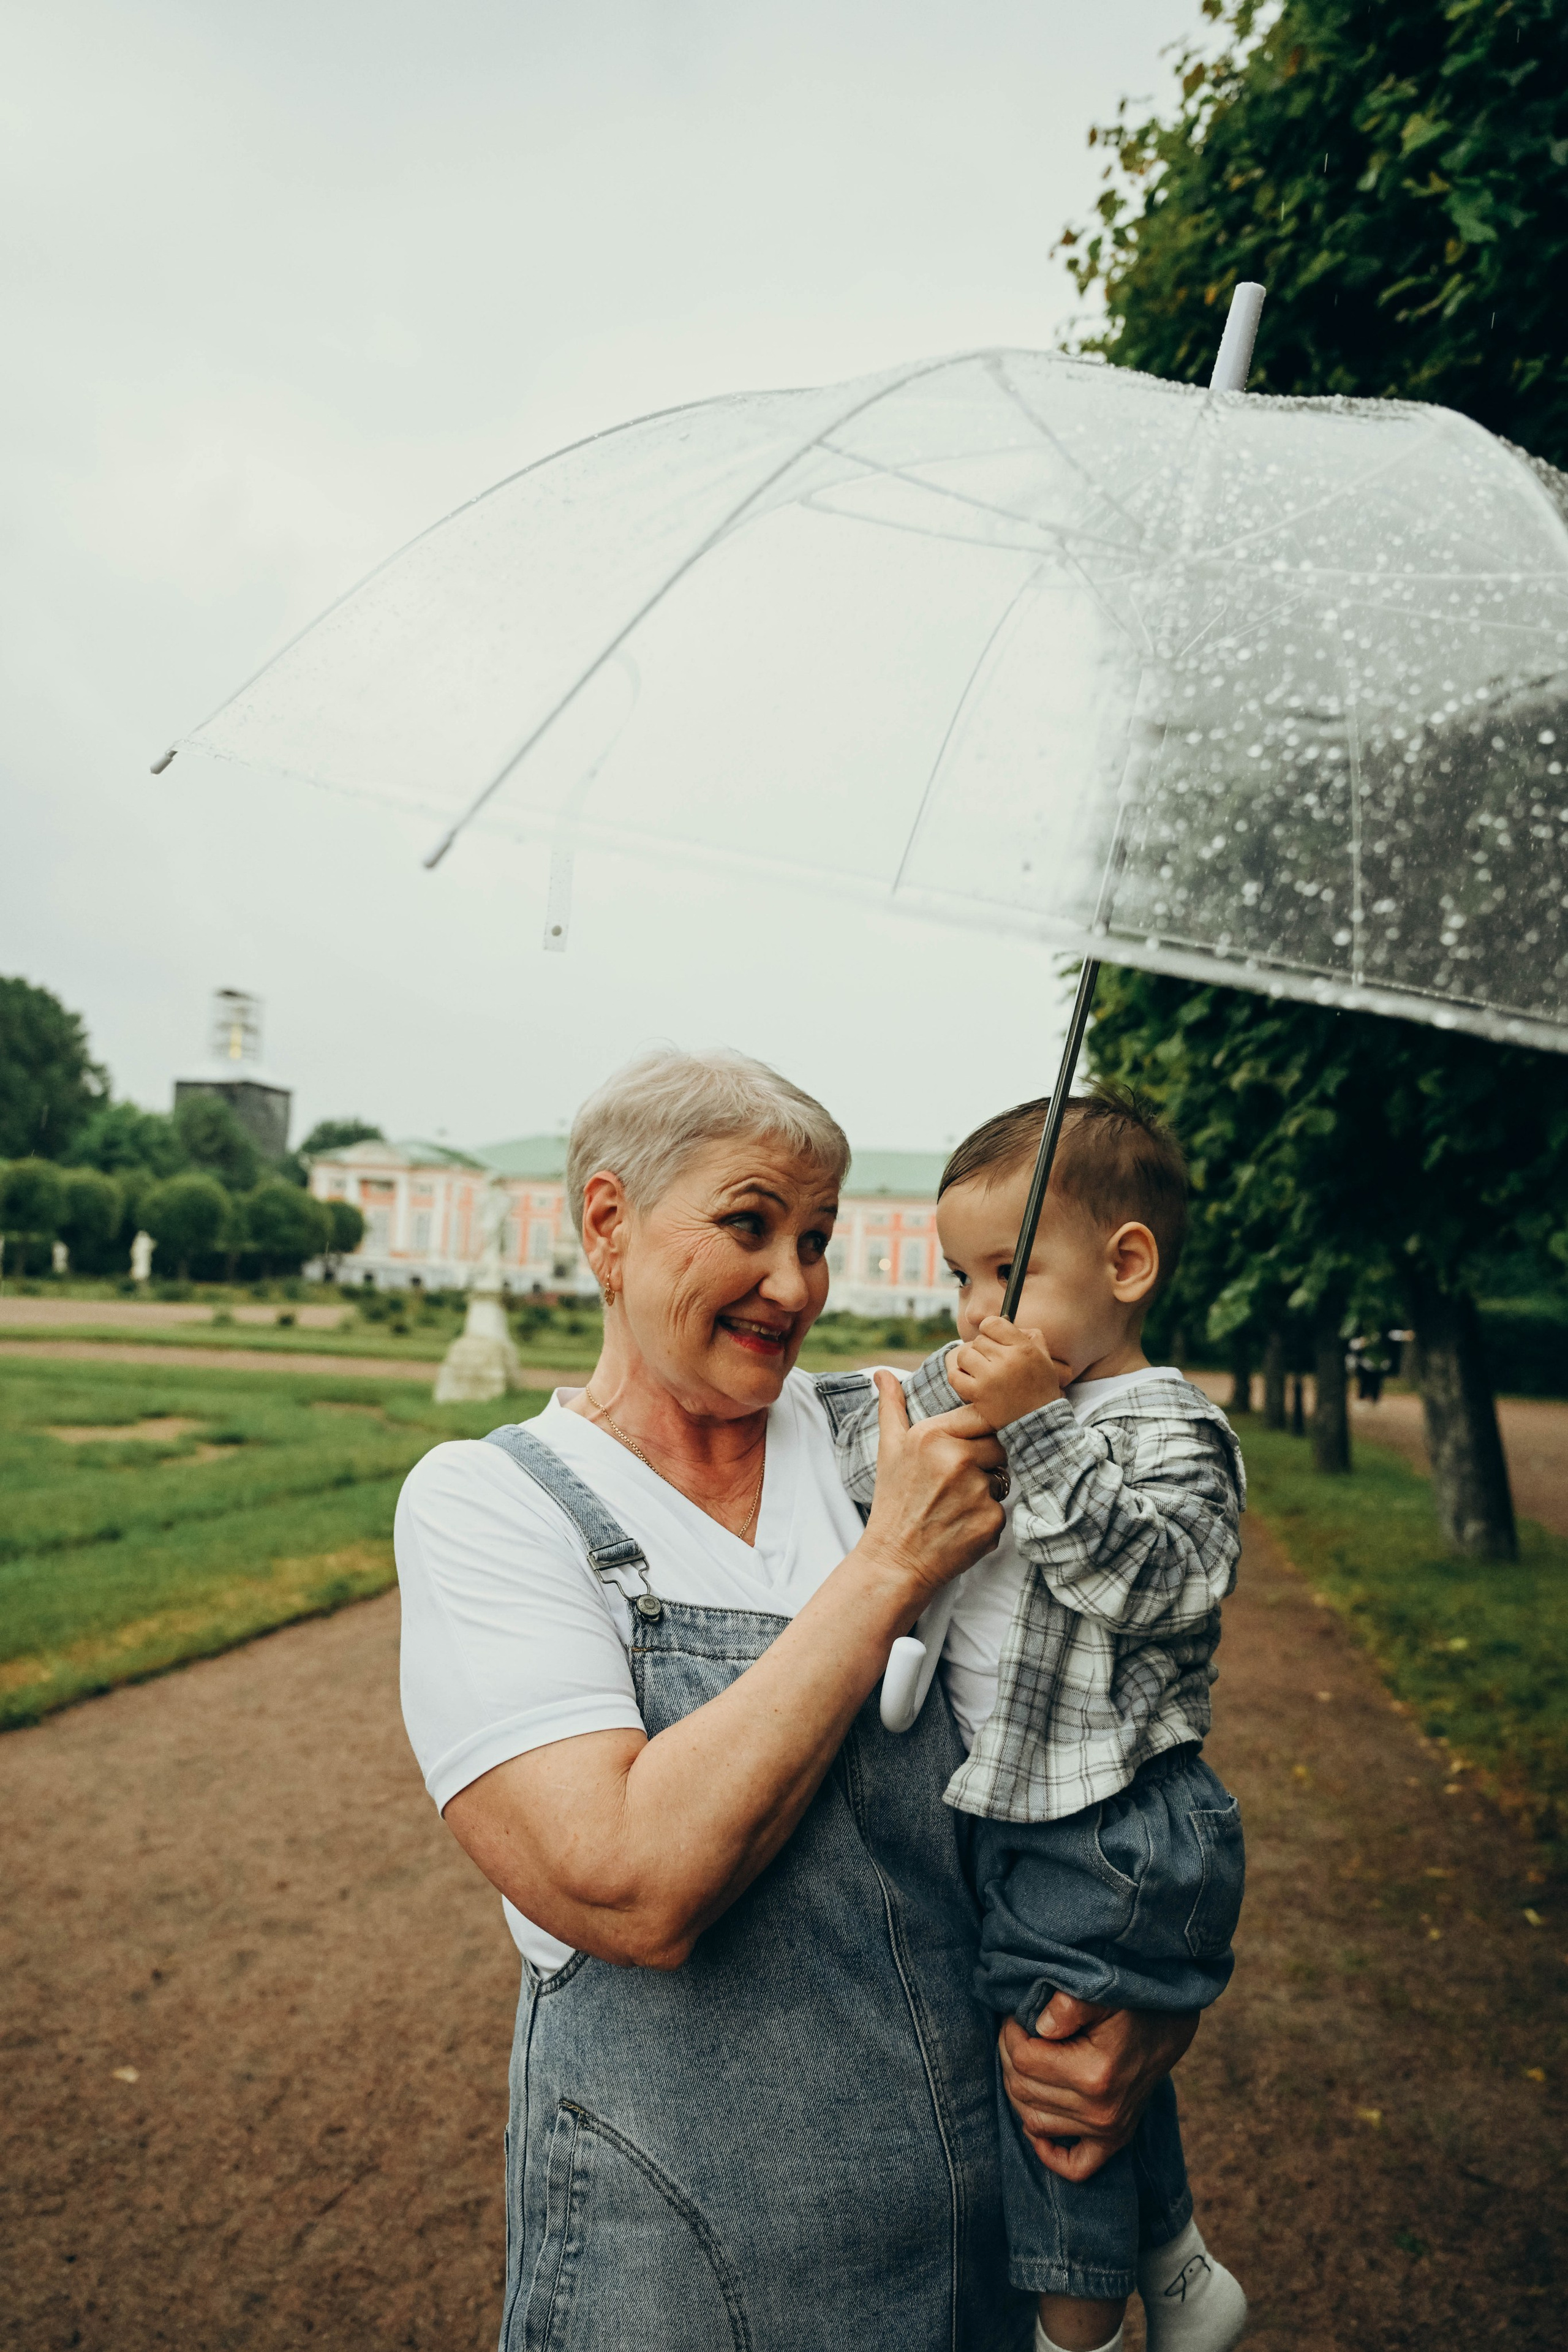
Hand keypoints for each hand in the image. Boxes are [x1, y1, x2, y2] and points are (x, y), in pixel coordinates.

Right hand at [861, 1372, 1005, 1605]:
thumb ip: (891, 1407)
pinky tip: (961, 1526)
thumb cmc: (893, 1501)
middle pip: (998, 1446)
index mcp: (934, 1435)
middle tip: (956, 1483)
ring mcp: (977, 1492)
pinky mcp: (991, 1522)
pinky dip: (987, 1519)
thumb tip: (882, 1372)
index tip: (962, 1452)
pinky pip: (1003, 1510)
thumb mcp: (889, 1449)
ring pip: (1002, 1478)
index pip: (982, 1417)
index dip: (976, 1435)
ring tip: (955, 1505)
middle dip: (984, 1462)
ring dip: (987, 1490)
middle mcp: (958, 1459)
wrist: (894, 1560)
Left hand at [948, 1316, 1066, 1431]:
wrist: (1037, 1423)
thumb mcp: (1044, 1358)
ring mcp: (990, 1377)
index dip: (989, 1329)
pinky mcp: (978, 1394)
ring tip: (980, 1372)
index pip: (993, 1323)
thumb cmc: (1040, 1388)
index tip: (992, 1339)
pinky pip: (955, 1375)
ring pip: (965, 1355)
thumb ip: (1030, 1336)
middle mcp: (1007, 1360)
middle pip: (978, 1340)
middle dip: (982, 1350)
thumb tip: (1006, 1321)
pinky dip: (958, 1377)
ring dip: (969, 1363)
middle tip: (991, 1363)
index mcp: (1023, 1348)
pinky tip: (969, 1381)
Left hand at [998, 1997, 1198, 2179]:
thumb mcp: (1100, 1994)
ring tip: (1024, 2061)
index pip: (1024, 2060)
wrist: (1164, 2029)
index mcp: (1094, 2074)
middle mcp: (1100, 2111)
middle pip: (1023, 2090)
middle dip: (1009, 2057)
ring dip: (1019, 2091)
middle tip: (1015, 2034)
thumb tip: (1039, 2025)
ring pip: (1034, 2121)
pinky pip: (1075, 2165)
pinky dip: (1050, 2154)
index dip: (1011, 2034)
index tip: (1016, 2017)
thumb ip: (1068, 2004)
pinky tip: (1036, 2130)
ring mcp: (1107, 2130)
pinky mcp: (1113, 2139)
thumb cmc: (1128, 2007)